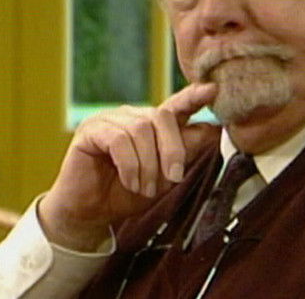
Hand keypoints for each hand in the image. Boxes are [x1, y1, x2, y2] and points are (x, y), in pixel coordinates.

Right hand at [38, 83, 219, 250]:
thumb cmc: (127, 193)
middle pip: (162, 116)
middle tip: (173, 178)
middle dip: (172, 149)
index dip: (194, 96)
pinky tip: (130, 182)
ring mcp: (110, 119)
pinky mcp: (91, 129)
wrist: (91, 213)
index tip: (214, 90)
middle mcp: (132, 116)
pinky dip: (129, 165)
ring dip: (148, 164)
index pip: (177, 105)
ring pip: (140, 129)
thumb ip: (184, 152)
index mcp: (152, 125)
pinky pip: (118, 139)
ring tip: (145, 188)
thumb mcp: (164, 176)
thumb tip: (213, 130)